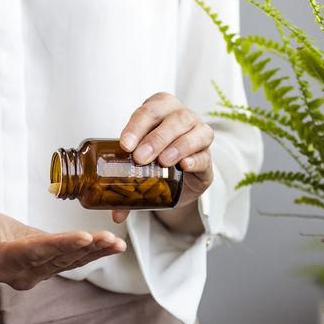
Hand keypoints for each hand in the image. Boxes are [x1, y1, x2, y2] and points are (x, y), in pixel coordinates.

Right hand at [0, 199, 126, 289]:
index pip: (34, 252)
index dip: (60, 245)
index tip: (83, 237)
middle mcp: (18, 272)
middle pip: (56, 259)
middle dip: (86, 249)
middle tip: (111, 239)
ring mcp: (31, 272)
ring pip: (67, 262)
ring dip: (94, 252)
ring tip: (117, 243)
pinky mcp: (41, 265)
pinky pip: (69, 259)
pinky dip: (90, 252)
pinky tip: (110, 245)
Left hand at [114, 92, 213, 232]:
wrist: (177, 179)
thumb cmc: (153, 161)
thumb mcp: (136, 165)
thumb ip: (124, 184)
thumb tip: (116, 214)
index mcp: (160, 109)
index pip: (149, 111)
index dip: (137, 126)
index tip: (125, 145)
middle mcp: (182, 117)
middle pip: (175, 119)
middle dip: (156, 138)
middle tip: (140, 158)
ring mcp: (199, 135)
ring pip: (195, 132)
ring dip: (177, 147)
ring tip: (163, 162)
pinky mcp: (208, 158)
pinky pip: (205, 155)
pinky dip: (195, 159)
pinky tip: (185, 166)